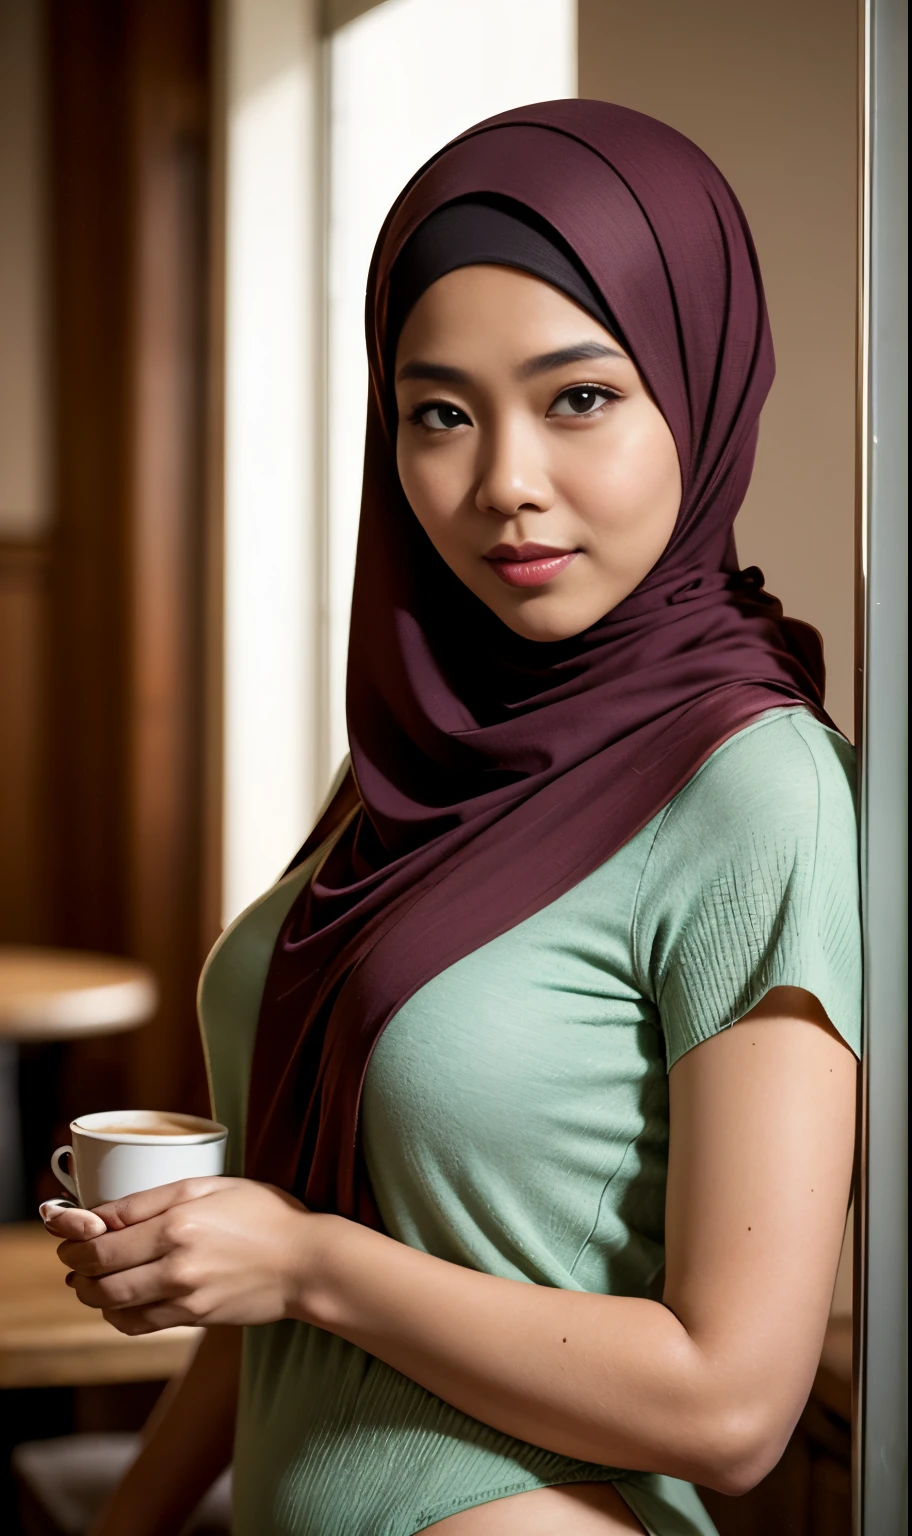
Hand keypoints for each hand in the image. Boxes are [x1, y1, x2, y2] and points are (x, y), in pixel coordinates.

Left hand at [47, 1178, 325, 1333]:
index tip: (64, 1233)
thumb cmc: (262, 1214)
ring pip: (113, 1304)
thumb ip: (150, 1200)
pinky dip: (117, 1316)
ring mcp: (184, 1296)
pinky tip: (118, 1303)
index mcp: (177, 1222)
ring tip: (87, 1280)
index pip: (102, 1239)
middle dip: (75, 1267)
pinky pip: (138, 1325)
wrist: (305, 1262)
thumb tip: (99, 1214)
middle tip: (72, 1258)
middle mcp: (176, 1262)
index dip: (73, 1239)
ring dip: (90, 1293)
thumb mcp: (207, 1186)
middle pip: (99, 1275)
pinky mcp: (193, 1318)